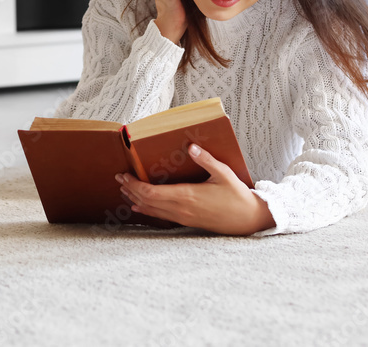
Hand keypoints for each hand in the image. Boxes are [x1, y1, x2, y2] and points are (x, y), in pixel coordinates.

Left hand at [115, 143, 276, 235]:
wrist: (248, 220)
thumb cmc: (237, 196)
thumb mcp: (224, 174)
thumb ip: (206, 160)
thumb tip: (191, 146)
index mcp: (187, 196)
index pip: (151, 193)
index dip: (134, 185)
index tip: (125, 176)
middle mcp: (181, 209)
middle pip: (147, 201)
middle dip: (130, 190)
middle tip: (119, 178)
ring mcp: (183, 217)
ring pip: (152, 210)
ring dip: (136, 200)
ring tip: (124, 190)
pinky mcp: (187, 221)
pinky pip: (161, 216)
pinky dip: (147, 210)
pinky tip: (139, 208)